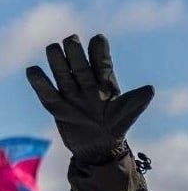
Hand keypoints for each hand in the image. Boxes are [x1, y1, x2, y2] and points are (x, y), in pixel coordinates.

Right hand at [26, 34, 153, 163]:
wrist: (100, 150)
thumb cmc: (116, 128)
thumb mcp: (128, 115)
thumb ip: (137, 101)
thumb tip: (150, 89)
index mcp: (104, 81)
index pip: (100, 59)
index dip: (98, 48)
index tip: (99, 41)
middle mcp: (85, 81)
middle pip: (76, 58)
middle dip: (74, 48)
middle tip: (73, 43)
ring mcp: (70, 91)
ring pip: (59, 68)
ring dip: (56, 57)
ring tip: (56, 51)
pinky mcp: (56, 106)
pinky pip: (44, 91)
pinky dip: (38, 81)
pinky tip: (34, 71)